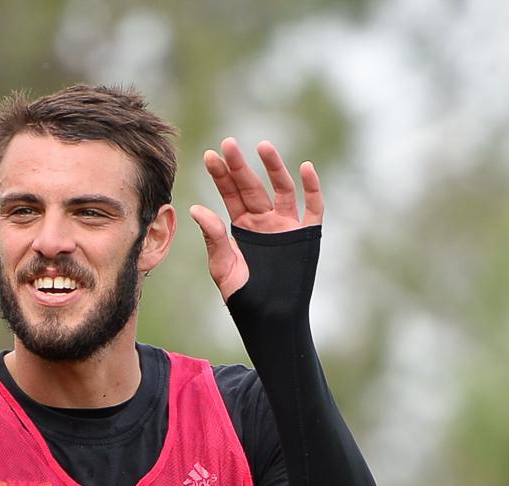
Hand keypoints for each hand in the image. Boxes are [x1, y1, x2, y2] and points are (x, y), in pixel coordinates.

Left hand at [190, 139, 322, 299]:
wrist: (269, 319)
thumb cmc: (242, 296)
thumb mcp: (223, 266)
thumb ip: (213, 237)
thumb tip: (196, 208)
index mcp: (241, 226)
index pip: (230, 194)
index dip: (221, 175)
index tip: (210, 155)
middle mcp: (264, 221)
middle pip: (252, 186)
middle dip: (241, 166)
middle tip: (229, 143)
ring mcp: (286, 226)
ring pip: (282, 189)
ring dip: (274, 168)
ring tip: (263, 146)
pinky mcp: (306, 235)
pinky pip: (313, 207)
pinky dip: (312, 188)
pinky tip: (306, 168)